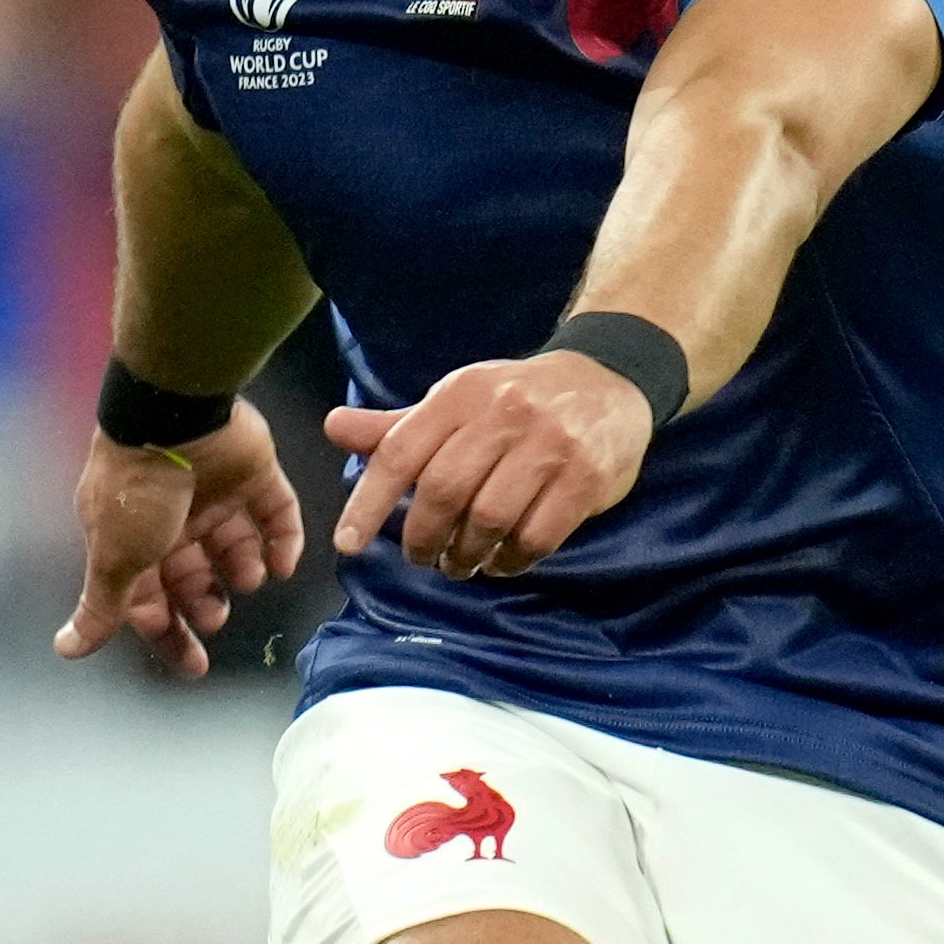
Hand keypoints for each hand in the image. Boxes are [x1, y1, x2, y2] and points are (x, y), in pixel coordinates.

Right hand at [56, 418, 307, 678]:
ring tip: (249, 579)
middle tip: (218, 617)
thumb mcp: (114, 557)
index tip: (195, 665)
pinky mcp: (253, 473)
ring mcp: (214, 493)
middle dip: (205, 602)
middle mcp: (172, 519)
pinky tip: (284, 563)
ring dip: (244, 570)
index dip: (169, 633)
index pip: (148, 599)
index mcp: (131, 539)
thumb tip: (65, 649)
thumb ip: (101, 605)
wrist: (176, 416)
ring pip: (234, 544)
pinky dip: (284, 540)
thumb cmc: (137, 492)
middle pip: (191, 575)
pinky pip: (275, 512)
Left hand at [333, 348, 657, 579]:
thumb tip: (334, 428)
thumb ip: (398, 426)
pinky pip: (537, 536)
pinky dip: (511, 560)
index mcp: (463, 393)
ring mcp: (552, 444)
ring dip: (467, 554)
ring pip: (489, 518)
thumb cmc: (517, 399)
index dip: (369, 502)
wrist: (609, 380)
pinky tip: (502, 560)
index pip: (401, 451)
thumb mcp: (457, 402)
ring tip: (462, 563)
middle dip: (423, 538)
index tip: (348, 544)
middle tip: (422, 557)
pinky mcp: (588, 476)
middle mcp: (506, 412)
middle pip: (444, 491)